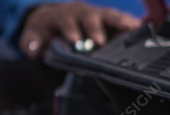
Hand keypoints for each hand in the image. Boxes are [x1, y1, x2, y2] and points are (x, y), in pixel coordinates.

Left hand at [19, 2, 139, 58]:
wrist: (48, 19)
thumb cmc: (41, 31)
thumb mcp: (30, 37)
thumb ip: (30, 44)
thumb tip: (36, 49)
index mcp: (60, 15)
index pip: (65, 20)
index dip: (70, 30)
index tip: (74, 40)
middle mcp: (79, 11)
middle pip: (89, 17)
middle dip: (94, 28)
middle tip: (99, 41)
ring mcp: (95, 13)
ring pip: (108, 14)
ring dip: (119, 21)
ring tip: (131, 29)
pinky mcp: (107, 18)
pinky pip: (119, 18)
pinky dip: (129, 22)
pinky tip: (139, 28)